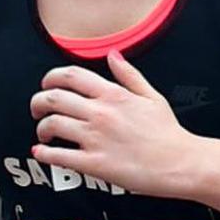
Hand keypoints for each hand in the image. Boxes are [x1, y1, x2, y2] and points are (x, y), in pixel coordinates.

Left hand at [30, 50, 197, 194]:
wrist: (182, 163)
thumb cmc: (168, 133)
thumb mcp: (151, 96)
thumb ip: (129, 75)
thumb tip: (113, 55)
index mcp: (114, 95)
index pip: (70, 76)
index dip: (50, 78)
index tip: (46, 86)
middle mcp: (101, 113)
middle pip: (53, 99)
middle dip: (37, 103)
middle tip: (37, 110)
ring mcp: (96, 138)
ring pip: (52, 125)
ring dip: (41, 128)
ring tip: (44, 133)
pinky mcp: (95, 164)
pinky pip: (59, 156)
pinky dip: (44, 153)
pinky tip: (41, 152)